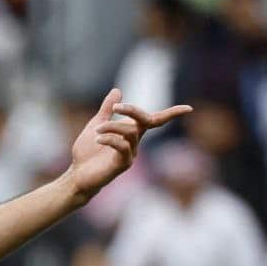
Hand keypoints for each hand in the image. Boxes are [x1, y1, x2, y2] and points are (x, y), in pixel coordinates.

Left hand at [66, 88, 191, 199]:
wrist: (77, 174)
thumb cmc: (87, 152)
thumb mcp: (96, 125)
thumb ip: (107, 109)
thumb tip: (118, 90)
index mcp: (131, 132)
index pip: (155, 120)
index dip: (172, 114)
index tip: (189, 108)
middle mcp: (135, 143)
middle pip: (146, 121)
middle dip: (133, 110)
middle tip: (117, 107)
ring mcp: (131, 154)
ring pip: (130, 132)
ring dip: (111, 127)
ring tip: (95, 132)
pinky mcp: (123, 165)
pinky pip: (123, 146)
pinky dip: (110, 139)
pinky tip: (97, 139)